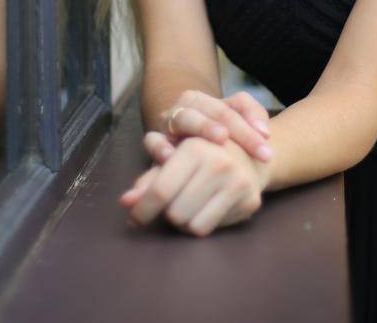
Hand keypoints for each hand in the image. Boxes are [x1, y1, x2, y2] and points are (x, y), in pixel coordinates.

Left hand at [119, 137, 265, 236]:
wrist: (249, 154)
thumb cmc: (202, 156)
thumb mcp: (173, 159)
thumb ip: (148, 180)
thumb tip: (126, 202)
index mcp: (195, 148)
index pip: (161, 190)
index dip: (143, 209)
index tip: (134, 219)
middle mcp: (219, 163)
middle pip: (175, 213)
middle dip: (168, 213)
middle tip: (173, 203)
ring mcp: (238, 183)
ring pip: (192, 226)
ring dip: (184, 222)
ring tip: (189, 205)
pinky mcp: (249, 201)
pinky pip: (211, 229)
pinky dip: (202, 223)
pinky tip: (206, 208)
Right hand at [151, 89, 272, 164]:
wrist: (192, 153)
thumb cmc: (220, 139)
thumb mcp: (240, 123)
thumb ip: (255, 116)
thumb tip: (265, 132)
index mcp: (203, 101)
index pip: (228, 111)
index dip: (248, 129)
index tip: (267, 150)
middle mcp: (184, 109)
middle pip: (207, 112)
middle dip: (227, 128)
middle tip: (238, 141)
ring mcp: (168, 125)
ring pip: (181, 119)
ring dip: (199, 128)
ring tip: (219, 138)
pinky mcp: (155, 143)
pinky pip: (152, 141)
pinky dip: (160, 146)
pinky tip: (172, 156)